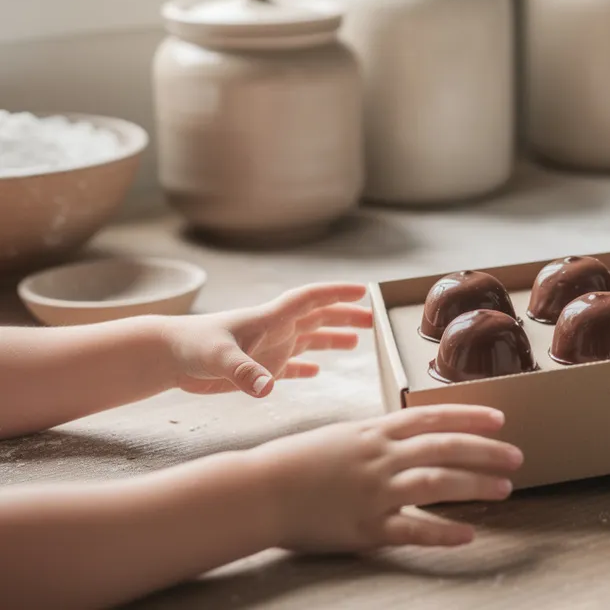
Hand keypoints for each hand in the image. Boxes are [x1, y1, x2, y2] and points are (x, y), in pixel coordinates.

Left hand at [165, 283, 373, 396]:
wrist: (166, 356)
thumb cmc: (191, 347)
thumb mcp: (219, 358)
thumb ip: (245, 372)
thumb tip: (268, 389)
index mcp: (271, 318)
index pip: (310, 299)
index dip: (337, 293)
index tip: (363, 291)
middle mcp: (275, 330)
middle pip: (318, 317)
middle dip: (345, 315)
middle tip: (373, 319)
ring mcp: (268, 348)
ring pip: (309, 338)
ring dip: (333, 337)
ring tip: (358, 340)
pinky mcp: (258, 368)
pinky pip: (290, 365)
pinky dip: (305, 366)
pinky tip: (317, 371)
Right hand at [249, 405, 521, 552]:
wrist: (257, 490)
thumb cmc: (297, 462)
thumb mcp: (343, 435)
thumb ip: (379, 435)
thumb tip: (413, 433)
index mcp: (375, 431)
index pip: (433, 417)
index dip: (470, 415)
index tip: (501, 418)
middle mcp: (380, 457)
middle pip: (445, 447)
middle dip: (486, 451)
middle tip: (517, 456)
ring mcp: (374, 491)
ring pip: (437, 483)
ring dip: (476, 486)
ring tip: (504, 489)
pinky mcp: (365, 527)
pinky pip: (413, 530)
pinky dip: (443, 533)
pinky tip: (467, 534)